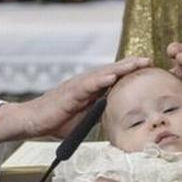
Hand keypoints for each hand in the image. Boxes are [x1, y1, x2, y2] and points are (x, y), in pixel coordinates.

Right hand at [0, 57, 149, 143]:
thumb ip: (100, 114)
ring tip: (137, 63)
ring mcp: (78, 86)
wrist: (32, 121)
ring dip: (121, 68)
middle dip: (131, 65)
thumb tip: (118, 116)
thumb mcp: (85, 119)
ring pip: (103, 73)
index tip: (149, 68)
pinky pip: (87, 84)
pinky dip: (100, 80)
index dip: (130, 72)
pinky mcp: (69, 92)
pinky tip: (113, 77)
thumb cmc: (56, 121)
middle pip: (112, 71)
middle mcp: (86, 84)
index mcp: (91, 90)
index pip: (114, 77)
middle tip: (149, 60)